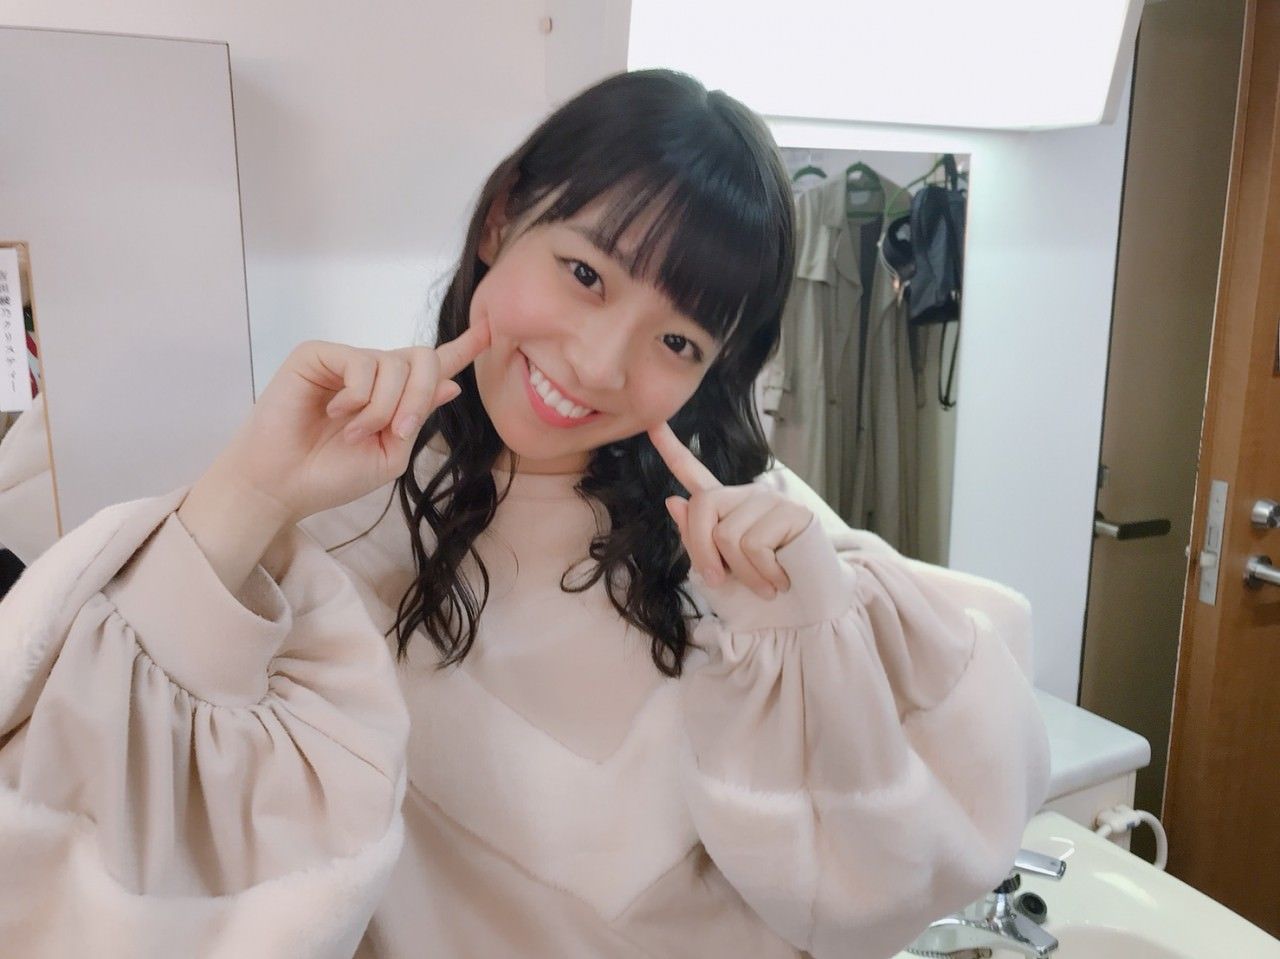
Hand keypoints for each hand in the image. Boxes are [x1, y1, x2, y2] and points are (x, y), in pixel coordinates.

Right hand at [215, 325, 489, 524]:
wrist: (283, 485)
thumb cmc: (331, 474)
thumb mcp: (390, 454)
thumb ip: (419, 417)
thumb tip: (452, 385)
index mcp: (393, 398)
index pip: (433, 368)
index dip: (463, 349)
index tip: (492, 330)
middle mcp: (372, 374)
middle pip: (423, 358)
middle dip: (421, 394)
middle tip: (399, 430)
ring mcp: (345, 361)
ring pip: (396, 365)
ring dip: (384, 408)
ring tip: (353, 432)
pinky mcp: (319, 354)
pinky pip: (364, 365)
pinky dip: (359, 398)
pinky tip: (334, 415)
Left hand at [647, 421, 811, 599]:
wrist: (807, 609)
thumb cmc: (759, 594)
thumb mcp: (716, 570)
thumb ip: (695, 539)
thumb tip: (674, 500)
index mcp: (725, 507)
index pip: (694, 472)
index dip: (672, 449)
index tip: (652, 423)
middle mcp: (746, 496)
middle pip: (702, 506)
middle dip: (702, 552)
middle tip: (719, 580)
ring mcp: (770, 501)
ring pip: (727, 535)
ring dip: (742, 573)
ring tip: (764, 585)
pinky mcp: (793, 512)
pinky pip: (754, 546)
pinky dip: (762, 574)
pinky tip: (780, 579)